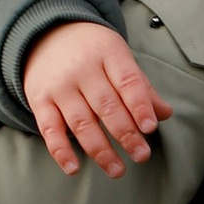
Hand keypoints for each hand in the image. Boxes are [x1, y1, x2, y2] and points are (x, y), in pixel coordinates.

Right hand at [24, 22, 171, 177]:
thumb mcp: (118, 57)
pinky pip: (49, 129)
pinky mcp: (39, 100)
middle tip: (141, 155)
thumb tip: (164, 114)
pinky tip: (73, 168)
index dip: (139, 105)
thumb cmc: (91, 51)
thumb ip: (140, 87)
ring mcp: (59, 86)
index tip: (150, 128)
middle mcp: (81, 69)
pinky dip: (61, 151)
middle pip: (106, 106)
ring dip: (100, 150)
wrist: (46, 34)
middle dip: (126, 134)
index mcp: (107, 53)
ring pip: (81, 122)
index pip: (127, 81)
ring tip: (117, 169)